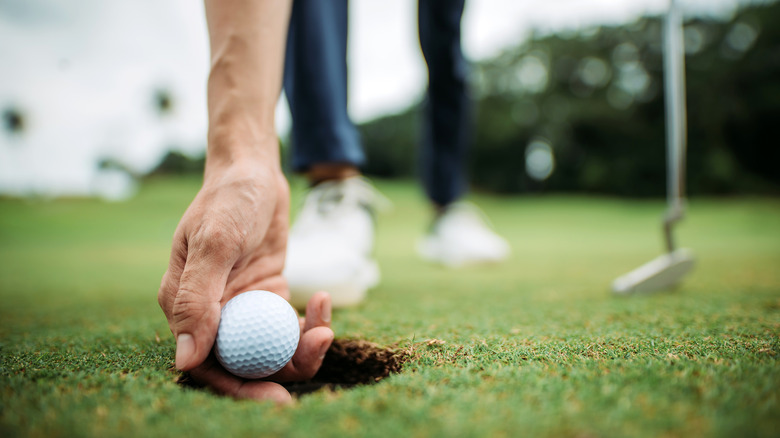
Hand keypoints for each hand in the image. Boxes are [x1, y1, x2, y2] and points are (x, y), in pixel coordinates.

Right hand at [158, 162, 333, 402]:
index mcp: (185, 307)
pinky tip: (324, 299)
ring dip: (303, 346)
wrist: (253, 173)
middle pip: (245, 363)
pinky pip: (291, 326)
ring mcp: (243, 307)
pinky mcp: (269, 297)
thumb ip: (197, 299)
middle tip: (316, 358)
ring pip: (273, 349)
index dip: (239, 388)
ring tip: (325, 327)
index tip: (276, 398)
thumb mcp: (214, 242)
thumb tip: (186, 360)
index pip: (207, 365)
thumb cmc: (227, 200)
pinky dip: (311, 321)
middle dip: (280, 373)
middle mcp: (213, 314)